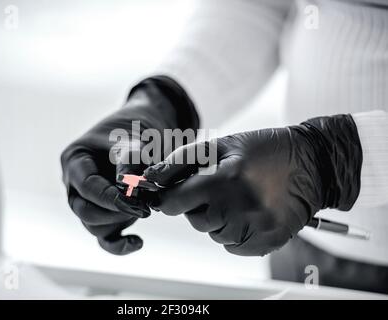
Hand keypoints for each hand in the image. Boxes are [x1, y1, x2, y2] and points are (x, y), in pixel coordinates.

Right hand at [61, 76, 198, 254]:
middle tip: (145, 207)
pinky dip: (119, 244)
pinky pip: (105, 238)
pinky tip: (138, 242)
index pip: (86, 187)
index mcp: (76, 160)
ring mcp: (91, 201)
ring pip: (95, 226)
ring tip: (149, 208)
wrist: (151, 127)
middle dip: (115, 212)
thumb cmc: (139, 129)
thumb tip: (127, 192)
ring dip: (121, 222)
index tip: (137, 201)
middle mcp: (77, 183)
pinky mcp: (107, 214)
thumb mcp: (135, 139)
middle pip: (85, 211)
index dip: (109, 198)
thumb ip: (130, 162)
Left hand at [145, 114, 361, 255]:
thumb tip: (151, 178)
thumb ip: (181, 161)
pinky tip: (250, 212)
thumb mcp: (220, 145)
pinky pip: (234, 245)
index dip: (172, 198)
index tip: (175, 195)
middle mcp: (238, 208)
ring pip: (215, 234)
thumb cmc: (263, 151)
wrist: (310, 165)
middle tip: (220, 187)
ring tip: (240, 197)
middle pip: (195, 220)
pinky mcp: (267, 242)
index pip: (175, 203)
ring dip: (219, 219)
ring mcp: (255, 228)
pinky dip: (236, 232)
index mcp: (223, 179)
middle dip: (199, 206)